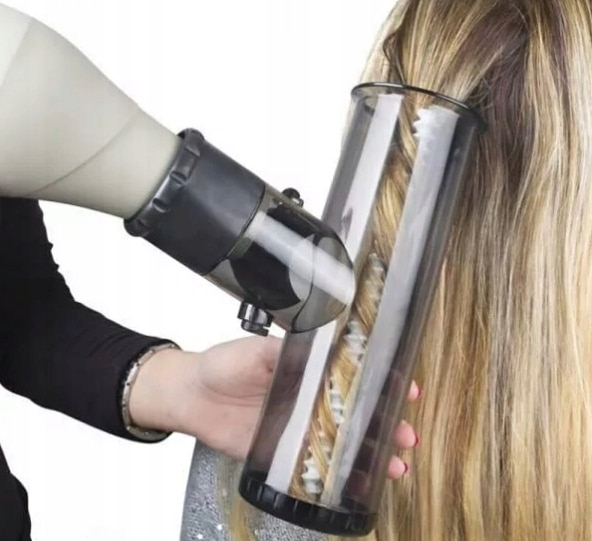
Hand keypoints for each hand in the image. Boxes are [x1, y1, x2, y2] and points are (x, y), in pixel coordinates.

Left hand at [130, 336, 420, 478]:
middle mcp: (308, 399)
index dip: (381, 381)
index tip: (404, 386)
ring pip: (342, 441)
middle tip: (404, 433)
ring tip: (394, 463)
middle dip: (385, 423)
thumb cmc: (222, 365)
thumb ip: (286, 351)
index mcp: (307, 371)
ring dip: (369, 452)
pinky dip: (337, 473)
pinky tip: (356, 480)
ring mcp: (298, 426)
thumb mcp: (257, 350)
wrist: (191, 395)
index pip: (353, 376)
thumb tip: (317, 347)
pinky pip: (315, 464)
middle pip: (356, 413)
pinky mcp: (283, 451)